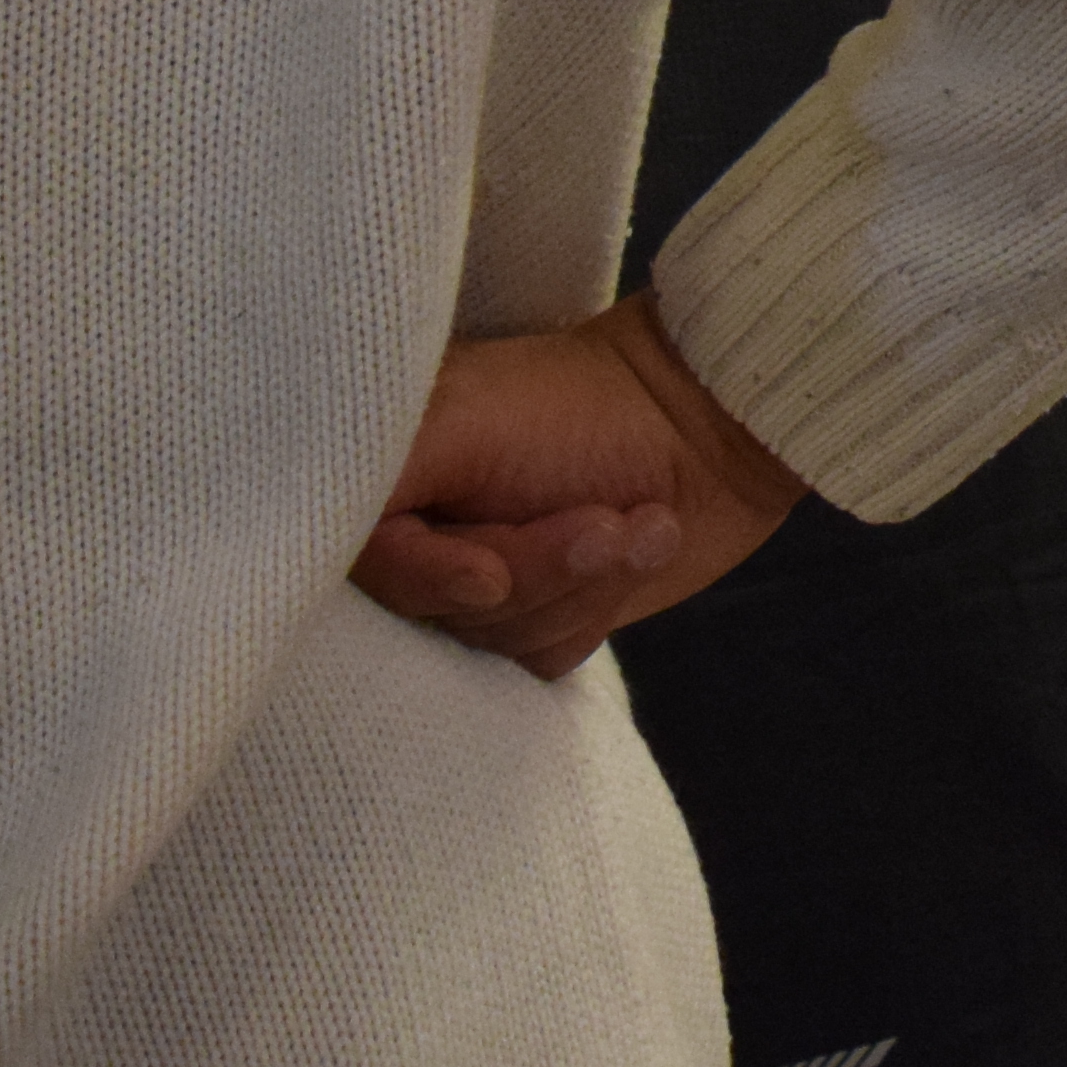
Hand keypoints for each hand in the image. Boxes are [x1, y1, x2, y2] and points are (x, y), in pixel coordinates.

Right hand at [355, 293, 809, 679]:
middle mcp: (412, 531)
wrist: (714, 419)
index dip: (432, 578)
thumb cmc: (586, 403)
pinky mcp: (534, 614)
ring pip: (489, 645)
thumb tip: (352, 575)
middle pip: (432, 618)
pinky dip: (590, 614)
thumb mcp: (463, 420)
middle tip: (604, 518)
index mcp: (378, 477)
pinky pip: (533, 663)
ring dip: (578, 589)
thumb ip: (376, 485)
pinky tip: (631, 551)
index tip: (494, 569)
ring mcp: (472, 578)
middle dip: (535, 573)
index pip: (358, 570)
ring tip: (633, 522)